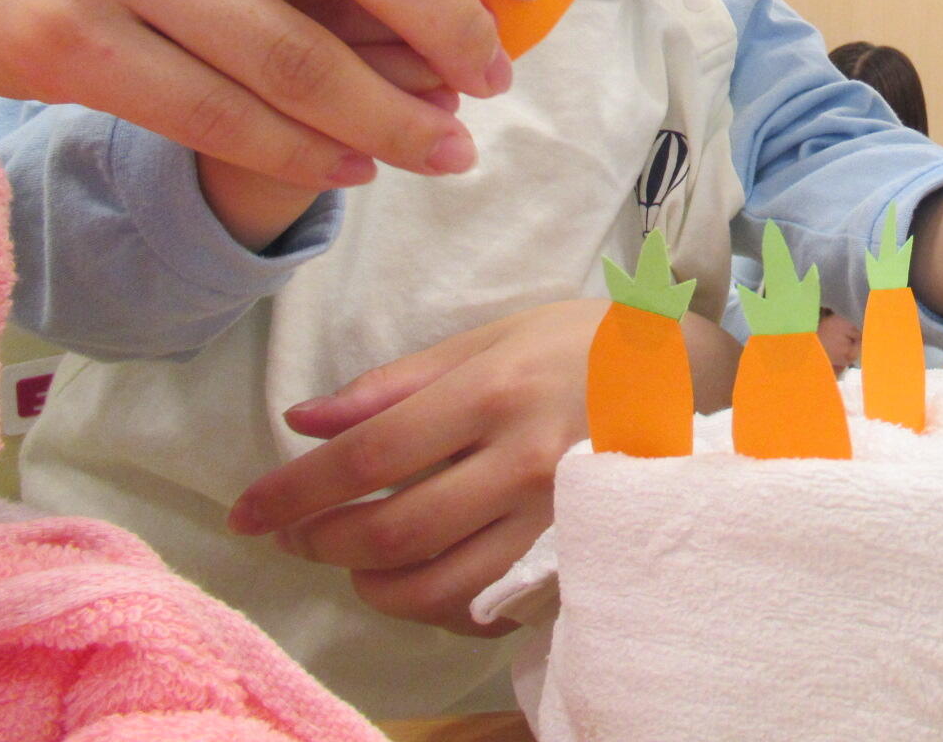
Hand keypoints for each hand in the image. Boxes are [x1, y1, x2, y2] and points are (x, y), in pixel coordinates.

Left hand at [227, 300, 739, 633]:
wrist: (698, 375)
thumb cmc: (587, 343)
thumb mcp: (495, 334)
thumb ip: (398, 383)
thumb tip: (305, 421)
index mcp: (495, 394)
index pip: (368, 459)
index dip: (294, 493)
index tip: (245, 512)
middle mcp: (524, 463)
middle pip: (392, 535)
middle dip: (323, 544)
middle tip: (294, 534)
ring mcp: (556, 519)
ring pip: (437, 589)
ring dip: (373, 585)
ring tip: (355, 559)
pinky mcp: (577, 556)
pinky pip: (488, 607)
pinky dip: (436, 602)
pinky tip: (423, 573)